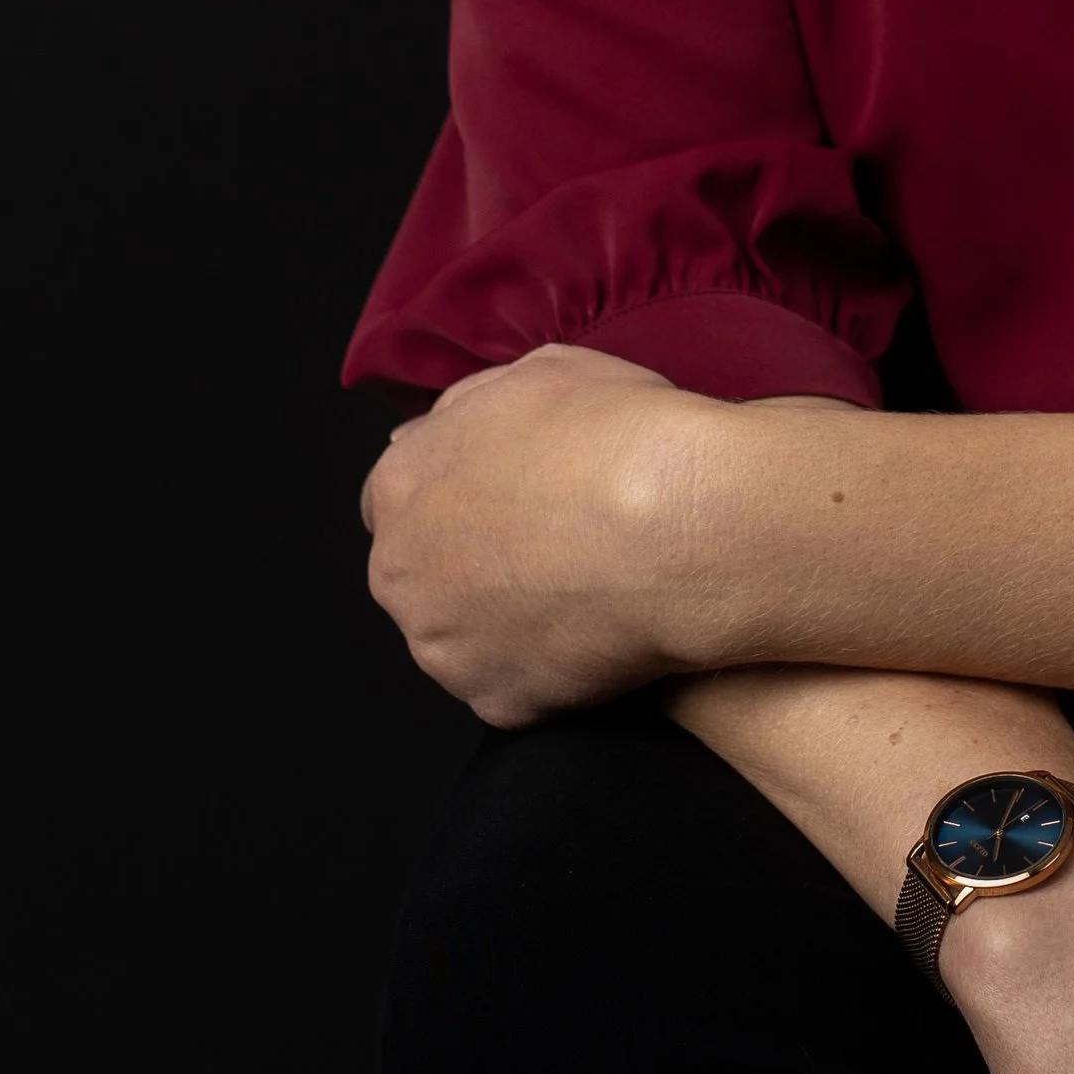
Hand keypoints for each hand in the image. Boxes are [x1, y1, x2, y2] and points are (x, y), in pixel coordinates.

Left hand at [361, 343, 741, 724]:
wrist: (677, 523)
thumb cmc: (615, 436)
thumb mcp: (539, 372)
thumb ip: (473, 408)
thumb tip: (445, 430)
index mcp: (403, 486)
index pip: (397, 502)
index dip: (452, 501)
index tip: (501, 505)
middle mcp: (402, 573)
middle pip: (421, 577)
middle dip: (469, 566)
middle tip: (548, 551)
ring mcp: (444, 646)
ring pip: (463, 638)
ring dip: (504, 622)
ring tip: (580, 593)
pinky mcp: (494, 701)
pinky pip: (513, 686)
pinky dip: (546, 668)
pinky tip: (596, 634)